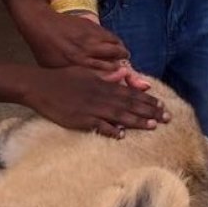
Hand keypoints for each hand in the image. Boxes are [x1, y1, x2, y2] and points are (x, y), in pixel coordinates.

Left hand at [18, 5, 129, 72]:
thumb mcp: (55, 68)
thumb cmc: (45, 49)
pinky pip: (109, 34)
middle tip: (125, 63)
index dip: (115, 73)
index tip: (120, 75)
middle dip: (122, 60)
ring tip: (123, 53)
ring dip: (121, 49)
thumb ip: (72, 75)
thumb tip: (90, 81)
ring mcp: (89, 36)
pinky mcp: (91, 25)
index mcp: (77, 63)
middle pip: (114, 55)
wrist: (41, 24)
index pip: (104, 70)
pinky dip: (115, 39)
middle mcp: (86, 50)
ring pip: (114, 43)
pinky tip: (115, 42)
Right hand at [22, 66, 168, 137]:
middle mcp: (101, 96)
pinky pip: (99, 126)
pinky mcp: (81, 119)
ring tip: (153, 125)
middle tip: (167, 117)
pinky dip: (111, 130)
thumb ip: (106, 75)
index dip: (147, 100)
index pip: (130, 93)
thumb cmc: (63, 78)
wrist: (41, 86)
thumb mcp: (86, 72)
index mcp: (103, 85)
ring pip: (119, 115)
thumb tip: (123, 73)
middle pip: (130, 104)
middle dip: (150, 111)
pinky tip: (122, 134)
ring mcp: (91, 108)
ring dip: (137, 121)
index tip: (161, 105)